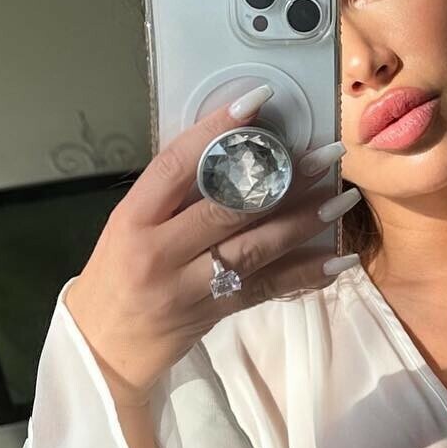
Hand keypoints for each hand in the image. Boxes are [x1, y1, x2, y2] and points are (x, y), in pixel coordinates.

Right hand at [66, 88, 355, 406]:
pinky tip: (338, 259)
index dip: (218, 130)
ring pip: (254, 248)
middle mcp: (160, 250)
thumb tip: (234, 154)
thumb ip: (173, 196)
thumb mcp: (129, 226)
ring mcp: (187, 286)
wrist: (104, 346)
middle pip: (228, 207)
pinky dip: (304, 274)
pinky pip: (265, 290)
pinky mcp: (212, 314)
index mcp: (134, 217)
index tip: (257, 101)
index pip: (178, 164)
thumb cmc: (117, 275)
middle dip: (283, 179)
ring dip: (303, 222)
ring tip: (342, 199)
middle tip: (325, 154)